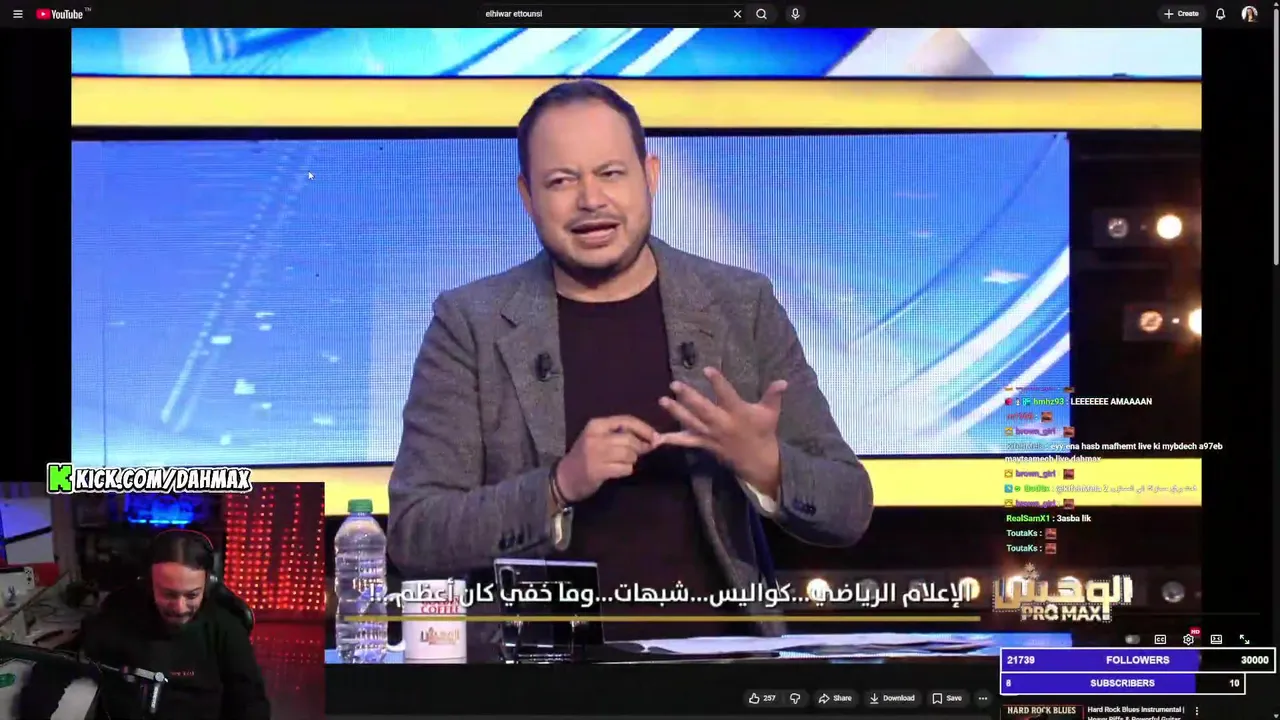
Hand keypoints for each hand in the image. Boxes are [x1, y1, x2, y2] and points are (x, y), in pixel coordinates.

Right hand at [556, 415, 660, 502]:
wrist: (565, 477)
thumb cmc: (586, 456)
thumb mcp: (598, 438)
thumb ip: (620, 434)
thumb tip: (651, 437)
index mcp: (596, 425)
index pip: (626, 420)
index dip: (644, 428)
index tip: (655, 436)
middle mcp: (595, 437)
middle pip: (630, 439)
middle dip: (640, 447)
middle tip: (639, 453)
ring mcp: (596, 454)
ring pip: (629, 454)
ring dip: (632, 460)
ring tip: (623, 462)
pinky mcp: (598, 470)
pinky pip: (625, 468)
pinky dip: (627, 470)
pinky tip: (618, 470)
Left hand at [658, 367, 786, 494]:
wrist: (758, 461)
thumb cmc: (763, 432)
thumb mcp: (771, 413)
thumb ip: (774, 395)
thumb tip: (783, 381)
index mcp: (738, 412)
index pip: (726, 395)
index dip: (717, 382)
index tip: (707, 369)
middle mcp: (722, 423)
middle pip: (703, 409)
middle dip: (689, 397)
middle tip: (675, 384)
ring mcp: (711, 435)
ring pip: (691, 423)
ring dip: (676, 412)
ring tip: (663, 400)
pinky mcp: (704, 444)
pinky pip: (687, 441)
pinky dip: (672, 439)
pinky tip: (656, 437)